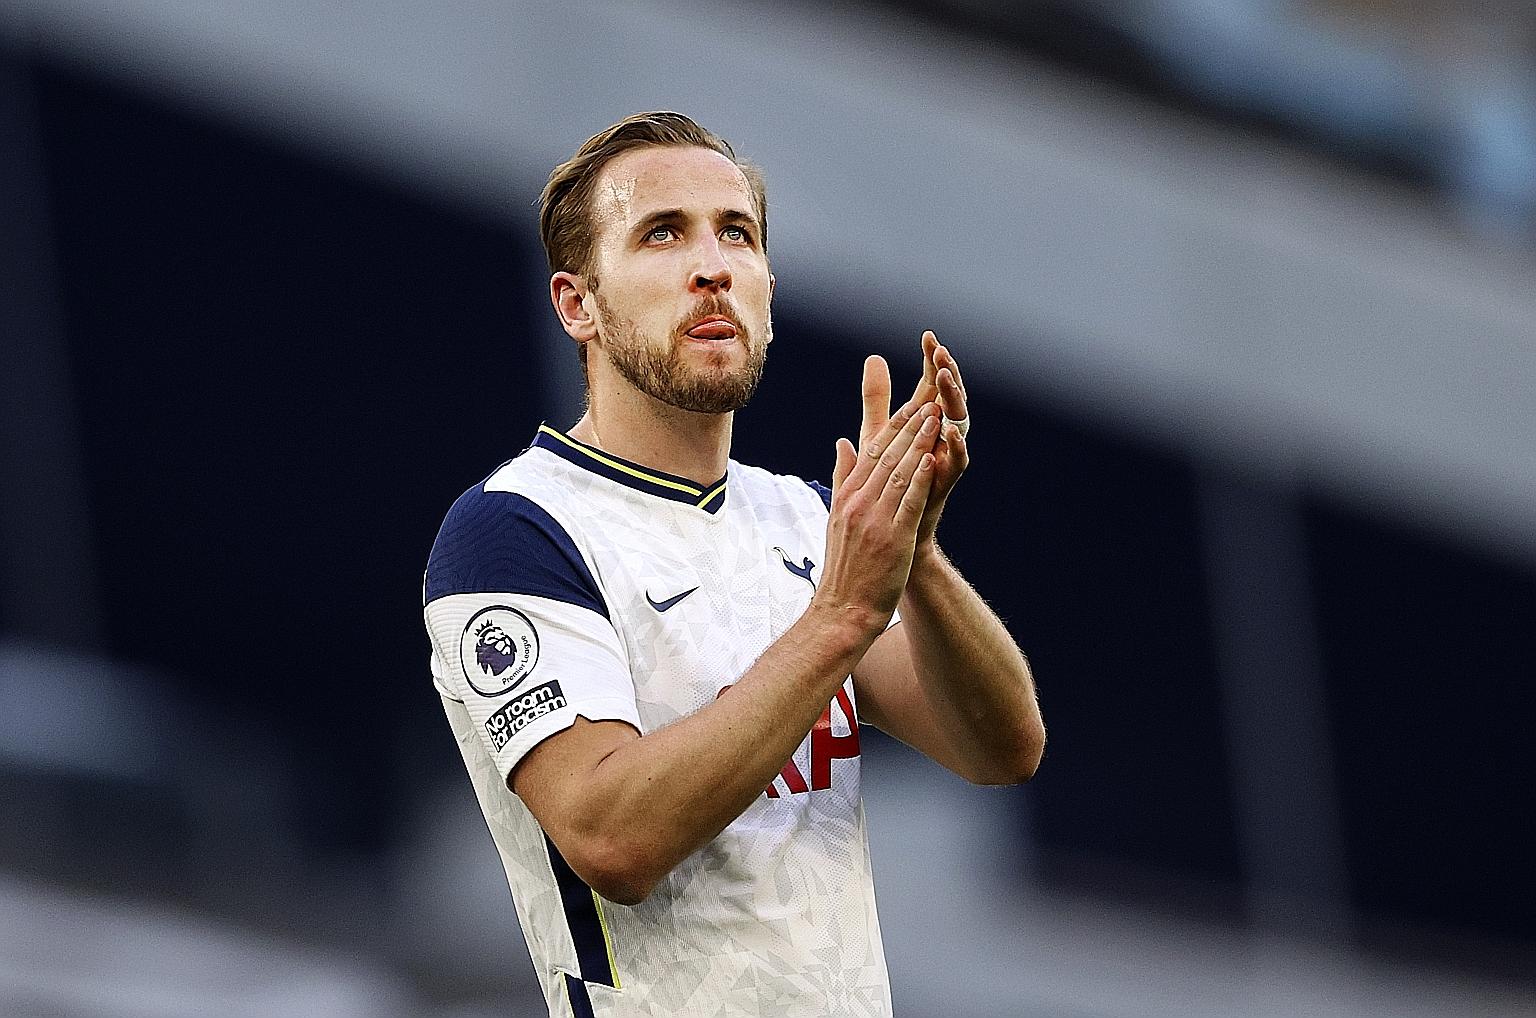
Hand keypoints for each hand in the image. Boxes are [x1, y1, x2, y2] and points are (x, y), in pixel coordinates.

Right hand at [814, 383, 942, 629]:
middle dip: (911, 427)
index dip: (895, 427)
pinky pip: (908, 503)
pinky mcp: (892, 539)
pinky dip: (919, 479)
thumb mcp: (836, 516)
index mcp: (847, 496)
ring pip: (899, 473)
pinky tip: (931, 460)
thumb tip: (842, 443)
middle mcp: (858, 503)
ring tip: (936, 420)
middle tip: (931, 402)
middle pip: (887, 456)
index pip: (872, 452)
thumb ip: (842, 478)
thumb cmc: (845, 567)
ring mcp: (874, 520)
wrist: (843, 609)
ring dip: (919, 443)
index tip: (912, 406)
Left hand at [858, 332, 969, 546]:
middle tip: (941, 351)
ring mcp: (944, 459)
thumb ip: (877, 399)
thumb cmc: (886, 484)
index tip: (928, 336)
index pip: (931, 385)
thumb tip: (873, 359)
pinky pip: (957, 462)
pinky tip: (951, 431)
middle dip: (946, 373)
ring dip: (952, 400)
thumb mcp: (877, 434)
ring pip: (957, 424)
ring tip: (946, 379)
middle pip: (948, 398)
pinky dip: (955, 446)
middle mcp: (939, 438)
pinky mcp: (945, 484)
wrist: (892, 534)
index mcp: (924, 425)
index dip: (931, 362)